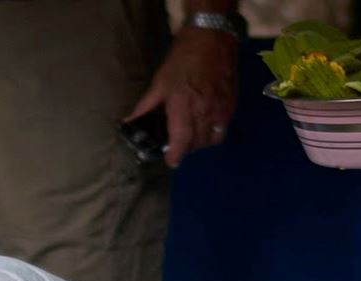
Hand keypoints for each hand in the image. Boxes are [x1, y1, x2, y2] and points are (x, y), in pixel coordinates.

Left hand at [125, 27, 237, 167]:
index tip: (170, 162)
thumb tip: (128, 122)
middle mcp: (205, 112)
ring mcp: (221, 109)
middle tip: (177, 145)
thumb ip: (146, 106)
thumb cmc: (182, 59)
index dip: (175, 155)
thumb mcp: (159, 83)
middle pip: (197, 143)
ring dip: (200, 143)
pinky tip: (205, 124)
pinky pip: (224, 127)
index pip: (181, 141)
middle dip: (186, 149)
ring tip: (191, 136)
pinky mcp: (232, 103)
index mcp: (183, 107)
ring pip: (212, 138)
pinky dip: (214, 131)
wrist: (212, 39)